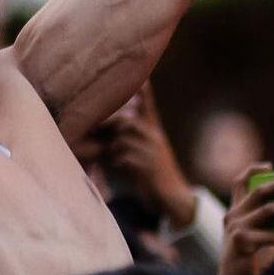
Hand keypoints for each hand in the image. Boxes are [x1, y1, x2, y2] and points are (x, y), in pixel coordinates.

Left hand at [106, 84, 195, 227]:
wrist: (172, 197)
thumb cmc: (152, 174)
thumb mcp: (145, 152)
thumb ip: (127, 140)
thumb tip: (104, 135)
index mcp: (154, 131)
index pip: (148, 106)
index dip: (144, 92)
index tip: (142, 77)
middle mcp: (154, 137)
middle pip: (126, 122)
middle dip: (109, 128)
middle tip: (101, 137)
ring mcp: (152, 151)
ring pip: (121, 140)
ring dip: (112, 151)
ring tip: (114, 159)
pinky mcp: (147, 166)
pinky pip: (122, 158)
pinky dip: (116, 164)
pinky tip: (121, 170)